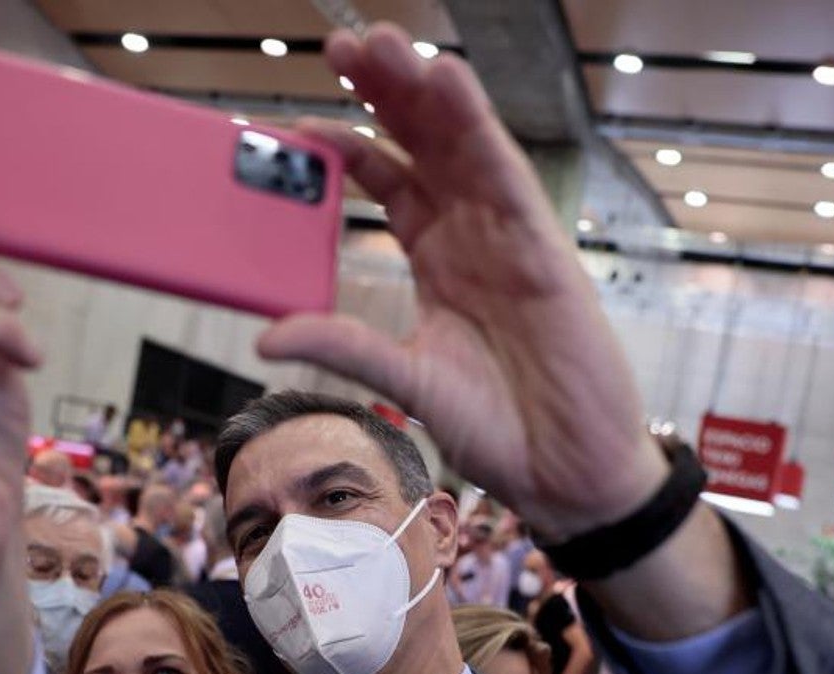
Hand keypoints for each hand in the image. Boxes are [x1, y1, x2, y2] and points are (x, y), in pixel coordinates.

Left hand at [259, 24, 667, 541]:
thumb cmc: (497, 425)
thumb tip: (266, 337)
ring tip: (382, 42)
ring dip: (423, 91)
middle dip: (384, 93)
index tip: (296, 122)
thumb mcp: (404, 380)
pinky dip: (478, 127)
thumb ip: (344, 347)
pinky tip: (448, 81)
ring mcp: (507, 237)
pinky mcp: (541, 248)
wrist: (566, 470)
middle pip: (423, 145)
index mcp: (437, 258)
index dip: (347, 146)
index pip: (388, 181)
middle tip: (341, 45)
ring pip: (461, 145)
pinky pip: (506, 176)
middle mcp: (471, 235)